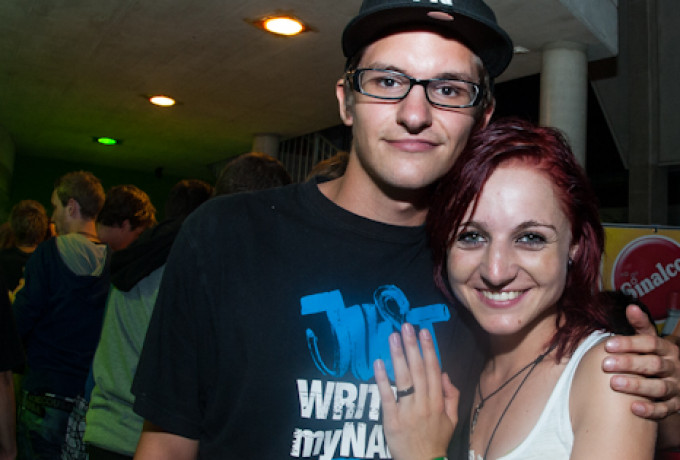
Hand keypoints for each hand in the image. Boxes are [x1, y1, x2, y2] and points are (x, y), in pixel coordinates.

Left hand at [374, 323, 458, 459]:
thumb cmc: (436, 440)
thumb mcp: (452, 420)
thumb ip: (451, 396)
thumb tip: (444, 374)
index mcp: (437, 402)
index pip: (434, 370)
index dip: (429, 350)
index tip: (424, 331)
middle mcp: (423, 403)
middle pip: (418, 370)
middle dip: (412, 346)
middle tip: (406, 326)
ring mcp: (407, 411)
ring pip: (403, 379)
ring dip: (398, 356)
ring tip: (393, 337)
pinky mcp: (391, 420)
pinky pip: (386, 396)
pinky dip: (382, 379)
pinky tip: (378, 363)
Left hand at [603, 304, 679, 418]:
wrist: (675, 381)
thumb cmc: (654, 356)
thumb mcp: (650, 340)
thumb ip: (640, 326)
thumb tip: (631, 307)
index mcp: (667, 349)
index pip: (651, 342)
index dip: (630, 343)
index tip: (608, 345)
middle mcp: (674, 367)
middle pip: (653, 364)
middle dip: (629, 363)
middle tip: (606, 364)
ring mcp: (676, 387)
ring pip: (659, 387)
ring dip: (637, 385)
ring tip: (614, 383)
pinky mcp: (675, 405)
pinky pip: (665, 409)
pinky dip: (651, 410)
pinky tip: (633, 408)